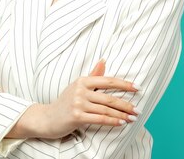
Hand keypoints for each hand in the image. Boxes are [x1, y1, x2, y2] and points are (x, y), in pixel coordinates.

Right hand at [8, 59, 140, 138]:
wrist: (46, 118)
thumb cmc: (65, 102)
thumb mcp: (78, 86)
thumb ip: (93, 75)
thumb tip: (104, 60)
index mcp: (83, 80)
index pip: (108, 80)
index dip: (124, 84)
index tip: (137, 88)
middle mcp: (80, 90)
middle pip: (109, 97)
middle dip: (126, 104)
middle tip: (138, 109)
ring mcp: (78, 103)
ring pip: (106, 109)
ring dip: (121, 114)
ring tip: (132, 118)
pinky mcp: (77, 116)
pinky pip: (99, 119)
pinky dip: (112, 121)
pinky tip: (121, 123)